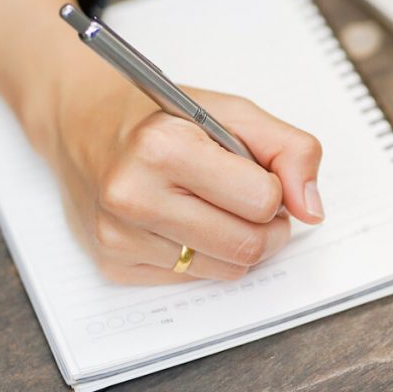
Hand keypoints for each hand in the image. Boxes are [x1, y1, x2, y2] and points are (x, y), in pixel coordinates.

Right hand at [0, 0, 323, 283]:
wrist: (81, 122)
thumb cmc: (161, 115)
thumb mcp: (233, 112)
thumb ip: (290, 150)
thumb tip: (312, 210)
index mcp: (163, 147)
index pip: (262, 200)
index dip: (274, 188)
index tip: (258, 173)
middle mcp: (133, 195)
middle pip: (247, 245)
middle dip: (266, 226)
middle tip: (253, 200)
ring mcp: (118, 236)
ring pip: (225, 270)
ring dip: (237, 242)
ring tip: (216, 205)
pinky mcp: (112, 264)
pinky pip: (191, 279)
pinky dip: (202, 254)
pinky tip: (182, 220)